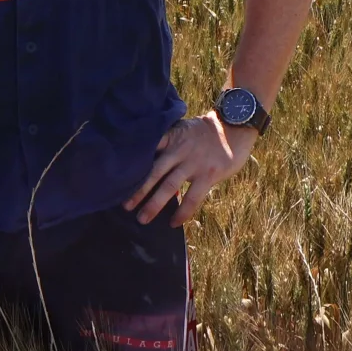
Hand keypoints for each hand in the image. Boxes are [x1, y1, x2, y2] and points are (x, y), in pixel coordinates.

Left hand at [124, 113, 255, 224]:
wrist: (234, 126)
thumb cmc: (205, 131)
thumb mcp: (183, 129)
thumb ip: (167, 142)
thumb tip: (146, 158)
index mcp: (171, 138)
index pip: (147, 151)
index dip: (132, 165)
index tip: (117, 180)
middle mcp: (179, 150)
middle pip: (153, 172)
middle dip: (138, 190)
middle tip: (124, 206)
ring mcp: (194, 163)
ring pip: (169, 187)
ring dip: (154, 204)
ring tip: (142, 218)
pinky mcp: (208, 175)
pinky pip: (192, 198)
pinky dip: (182, 212)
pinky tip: (173, 223)